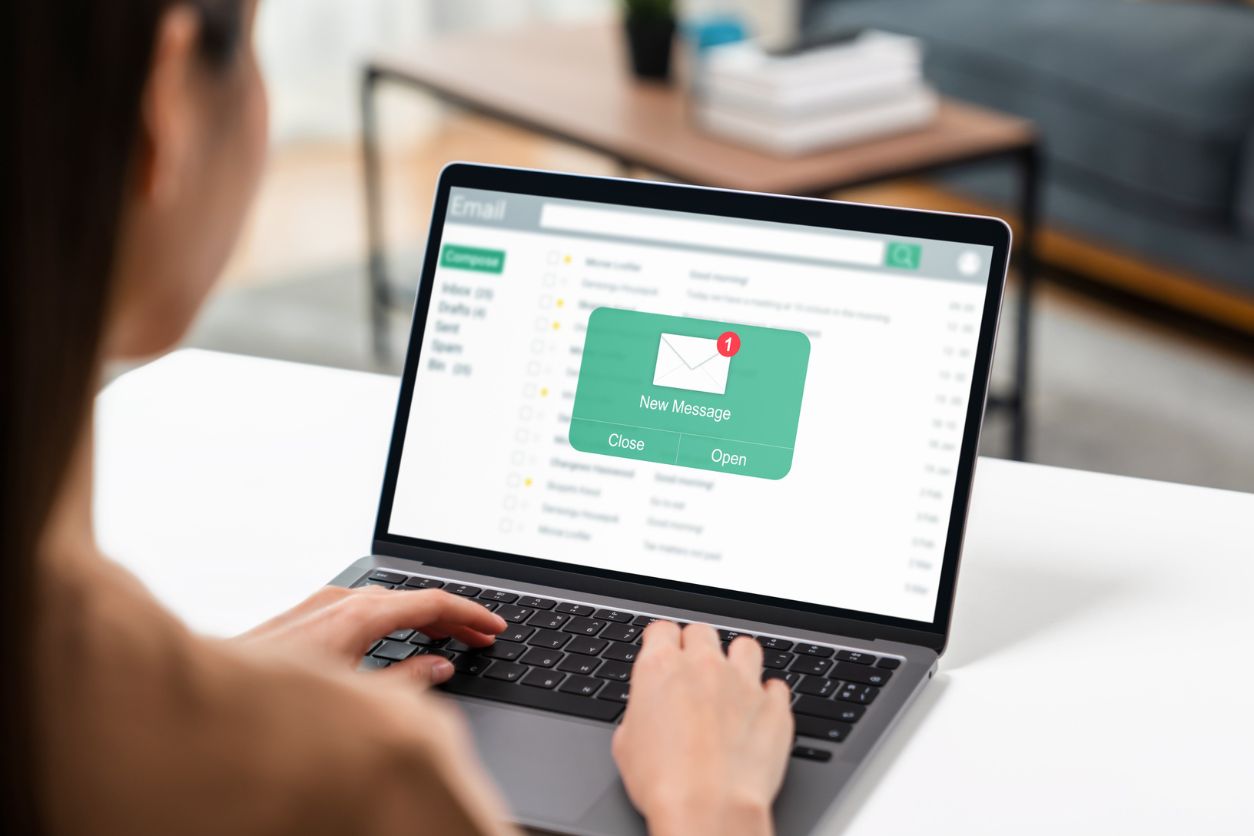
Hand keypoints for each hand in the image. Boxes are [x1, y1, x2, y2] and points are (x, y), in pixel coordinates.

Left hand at [237, 585, 505, 685]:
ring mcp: (317, 604)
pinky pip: (360, 608)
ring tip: (447, 640)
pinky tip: (395, 639)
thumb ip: (407, 680)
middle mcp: (338, 600)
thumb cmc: (274, 707)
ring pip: (385, 601)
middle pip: (411, 598)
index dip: (471, 615)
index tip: (495, 627)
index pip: (432, 602)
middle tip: (480, 639)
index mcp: (359, 614)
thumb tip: (439, 666)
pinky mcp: (301, 616)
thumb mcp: (357, 699)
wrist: (205, 708)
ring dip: (420, 618)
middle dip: (451, 618)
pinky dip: (390, 620)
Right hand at [612, 622, 793, 835]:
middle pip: (702, 631)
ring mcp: (743, 682)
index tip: (665, 654)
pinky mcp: (774, 706)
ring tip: (732, 684)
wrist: (709, 808)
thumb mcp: (626, 743)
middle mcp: (704, 666)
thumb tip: (647, 713)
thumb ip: (640, 711)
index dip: (662, 643)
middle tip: (693, 674)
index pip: (662, 629)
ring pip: (744, 646)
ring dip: (737, 661)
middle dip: (696, 648)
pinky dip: (767, 696)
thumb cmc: (663, 782)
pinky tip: (757, 714)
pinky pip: (775, 686)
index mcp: (661, 668)